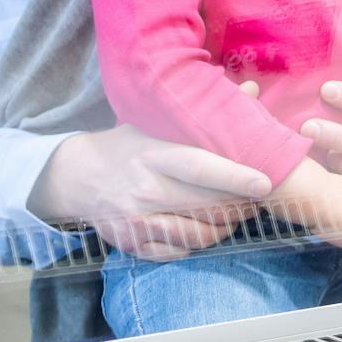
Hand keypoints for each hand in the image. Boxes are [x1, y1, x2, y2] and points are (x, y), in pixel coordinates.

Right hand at [30, 92, 272, 260]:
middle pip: (207, 206)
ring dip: (225, 229)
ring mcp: (137, 221)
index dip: (235, 178)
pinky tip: (206, 230)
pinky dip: (198, 244)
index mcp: (155, 156)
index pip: (200, 169)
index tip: (265, 183)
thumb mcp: (159, 123)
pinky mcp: (133, 244)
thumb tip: (254, 89)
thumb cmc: (129, 146)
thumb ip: (208, 114)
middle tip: (256, 201)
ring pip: (198, 235)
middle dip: (240, 207)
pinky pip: (179, 252)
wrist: (75, 176)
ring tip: (237, 217)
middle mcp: (146, 190)